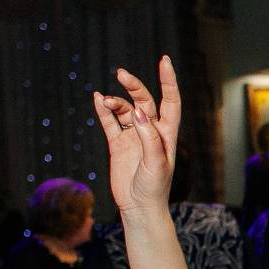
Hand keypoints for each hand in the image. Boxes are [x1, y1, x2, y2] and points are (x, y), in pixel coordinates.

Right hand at [92, 57, 180, 214]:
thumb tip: (138, 112)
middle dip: (134, 85)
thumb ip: (149, 137)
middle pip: (144, 100)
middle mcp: (150, 131)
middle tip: (122, 74)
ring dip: (115, 101)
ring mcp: (133, 136)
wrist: (139, 207)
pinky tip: (98, 99)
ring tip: (106, 100)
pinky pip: (110, 122)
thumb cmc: (155, 188)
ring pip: (124, 109)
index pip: (170, 101)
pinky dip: (104, 109)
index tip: (164, 60)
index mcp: (167, 133)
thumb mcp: (156, 163)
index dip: (168, 81)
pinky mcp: (118, 144)